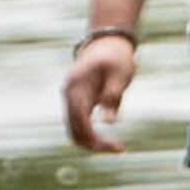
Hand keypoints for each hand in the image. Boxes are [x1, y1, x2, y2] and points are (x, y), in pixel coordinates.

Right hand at [62, 32, 138, 152]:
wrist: (107, 41)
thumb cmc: (116, 56)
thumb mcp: (120, 74)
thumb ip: (113, 96)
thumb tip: (109, 123)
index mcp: (76, 88)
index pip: (80, 123)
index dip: (95, 139)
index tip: (116, 147)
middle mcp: (69, 95)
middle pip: (73, 131)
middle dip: (93, 145)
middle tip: (118, 149)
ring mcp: (70, 98)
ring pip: (74, 129)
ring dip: (91, 142)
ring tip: (115, 147)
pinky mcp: (77, 101)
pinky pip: (78, 123)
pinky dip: (90, 134)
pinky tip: (107, 138)